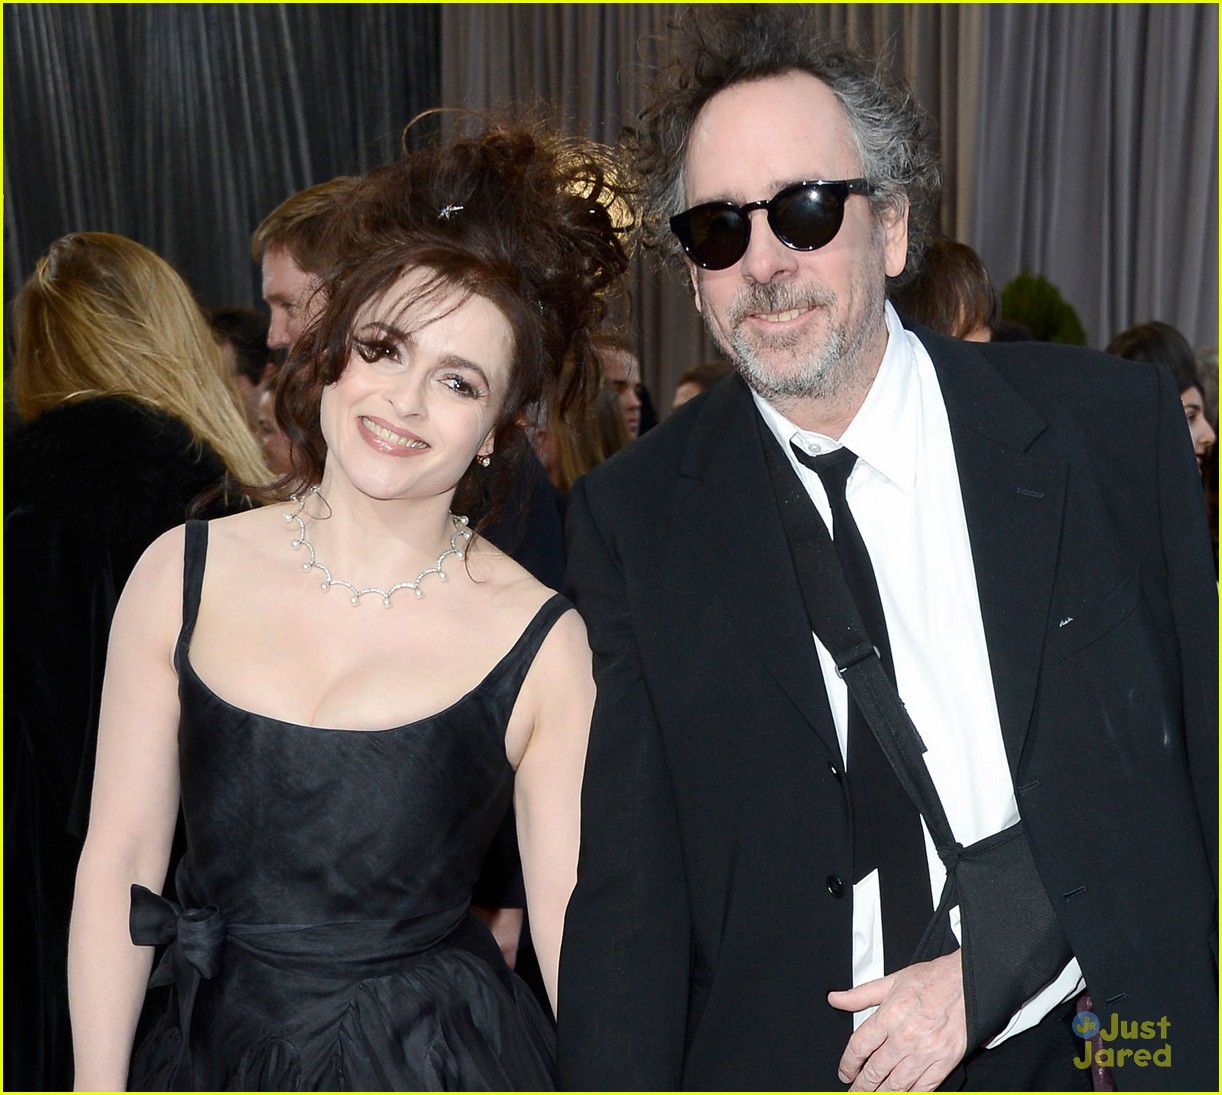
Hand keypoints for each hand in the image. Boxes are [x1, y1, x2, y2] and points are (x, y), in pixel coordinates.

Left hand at [827, 952, 966, 1090]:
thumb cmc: (931, 980)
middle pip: (875, 1071)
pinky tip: (900, 1094)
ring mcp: (925, 1053)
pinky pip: (922, 1088)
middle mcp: (905, 1037)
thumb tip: (836, 999)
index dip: (847, 1064)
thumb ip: (860, 994)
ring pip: (896, 1084)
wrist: (967, 983)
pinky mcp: (944, 1063)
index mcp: (890, 1016)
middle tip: (854, 1091)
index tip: (845, 1071)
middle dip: (861, 1085)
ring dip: (881, 1094)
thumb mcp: (891, 981)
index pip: (859, 1047)